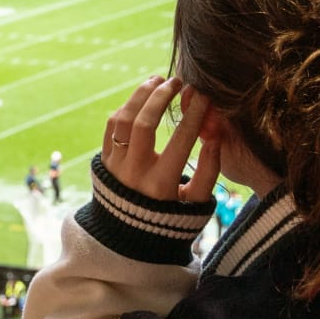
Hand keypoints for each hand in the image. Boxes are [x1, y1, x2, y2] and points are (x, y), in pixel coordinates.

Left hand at [101, 76, 220, 205]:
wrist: (128, 238)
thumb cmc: (171, 218)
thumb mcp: (196, 203)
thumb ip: (209, 170)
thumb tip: (215, 133)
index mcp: (161, 184)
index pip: (181, 140)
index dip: (195, 114)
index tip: (204, 95)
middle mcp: (134, 173)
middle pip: (144, 122)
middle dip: (162, 96)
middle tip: (177, 81)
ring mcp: (115, 166)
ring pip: (123, 119)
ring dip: (140, 95)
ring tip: (157, 80)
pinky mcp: (104, 161)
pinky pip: (111, 127)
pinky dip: (126, 108)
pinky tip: (141, 99)